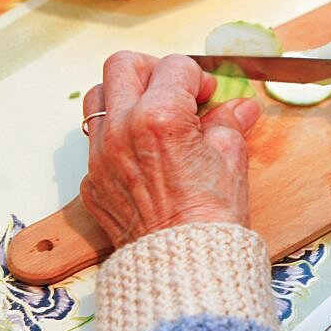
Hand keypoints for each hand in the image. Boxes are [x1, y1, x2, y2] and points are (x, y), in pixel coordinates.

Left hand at [79, 51, 261, 247]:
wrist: (183, 265)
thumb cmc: (210, 218)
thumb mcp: (231, 158)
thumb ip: (228, 123)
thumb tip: (239, 108)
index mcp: (159, 117)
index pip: (176, 67)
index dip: (199, 77)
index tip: (209, 95)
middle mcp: (121, 129)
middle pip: (124, 65)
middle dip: (154, 70)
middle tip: (175, 91)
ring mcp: (100, 155)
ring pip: (98, 97)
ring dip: (126, 96)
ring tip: (154, 116)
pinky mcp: (92, 180)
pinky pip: (97, 140)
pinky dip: (119, 135)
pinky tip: (146, 154)